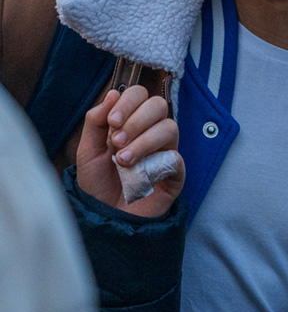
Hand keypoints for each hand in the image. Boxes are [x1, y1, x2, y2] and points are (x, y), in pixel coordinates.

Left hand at [76, 86, 183, 216]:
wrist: (105, 219)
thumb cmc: (98, 185)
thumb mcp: (87, 152)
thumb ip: (96, 121)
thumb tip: (113, 93)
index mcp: (130, 122)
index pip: (139, 95)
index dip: (128, 102)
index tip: (112, 122)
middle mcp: (151, 131)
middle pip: (158, 105)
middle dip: (136, 121)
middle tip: (117, 142)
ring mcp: (164, 150)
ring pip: (170, 127)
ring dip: (144, 142)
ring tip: (124, 162)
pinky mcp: (174, 172)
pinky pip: (176, 157)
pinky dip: (156, 163)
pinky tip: (140, 175)